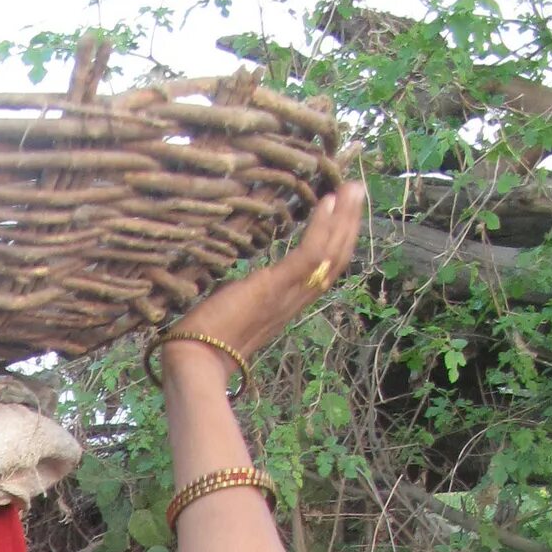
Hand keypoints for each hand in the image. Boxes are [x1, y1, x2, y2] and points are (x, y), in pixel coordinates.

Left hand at [164, 179, 367, 369]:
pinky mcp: (275, 287)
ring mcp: (287, 295)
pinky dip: (321, 227)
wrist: (195, 362)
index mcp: (286, 308)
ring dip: (344, 219)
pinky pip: (309, 255)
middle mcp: (294, 302)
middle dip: (348, 225)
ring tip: (352, 188)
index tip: (342, 215)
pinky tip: (327, 202)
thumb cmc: (203, 342)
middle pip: (335, 262)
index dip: (337, 244)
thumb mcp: (232, 313)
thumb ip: (244, 299)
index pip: (323, 274)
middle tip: (356, 192)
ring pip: (330, 255)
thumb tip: (239, 289)